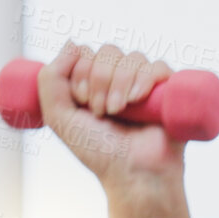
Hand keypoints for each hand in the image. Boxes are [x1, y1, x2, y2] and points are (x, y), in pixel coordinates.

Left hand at [38, 42, 181, 192]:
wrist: (132, 175)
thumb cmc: (98, 152)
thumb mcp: (59, 118)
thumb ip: (50, 80)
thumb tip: (71, 42)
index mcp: (93, 83)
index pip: (85, 52)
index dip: (81, 72)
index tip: (82, 102)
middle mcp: (119, 80)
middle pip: (109, 51)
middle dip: (100, 79)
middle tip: (101, 111)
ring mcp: (144, 84)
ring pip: (133, 57)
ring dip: (120, 82)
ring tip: (119, 111)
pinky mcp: (168, 90)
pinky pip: (158, 66)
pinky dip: (145, 78)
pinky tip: (137, 99)